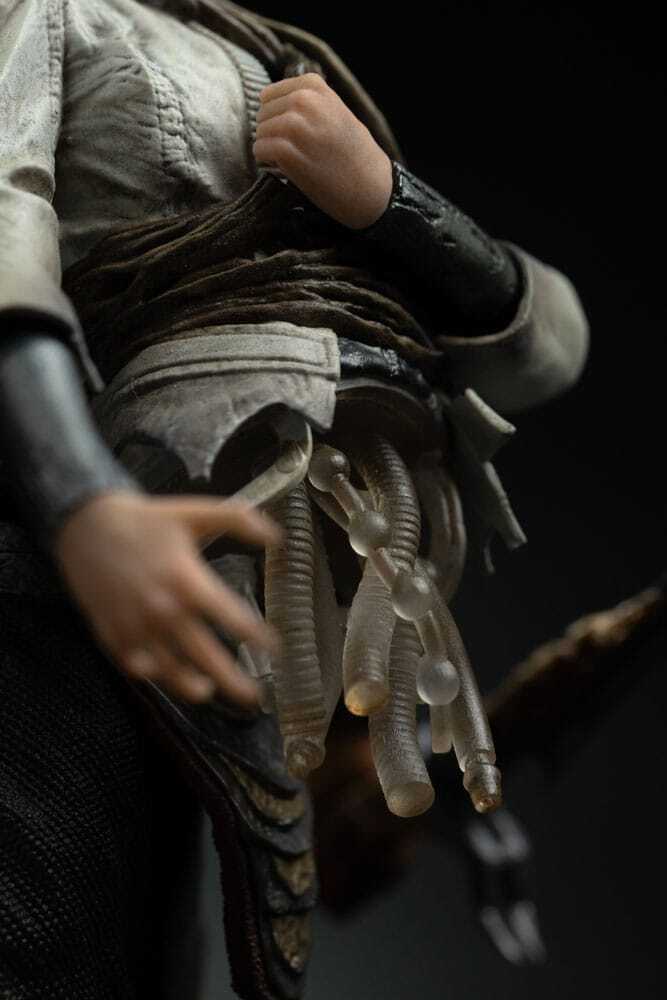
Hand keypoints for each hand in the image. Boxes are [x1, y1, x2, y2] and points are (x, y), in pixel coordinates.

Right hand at [53, 491, 281, 706]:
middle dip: (233, 681)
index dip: (258, 637)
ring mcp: (136, 626)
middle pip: (205, 656)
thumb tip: (277, 536)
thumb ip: (239, 521)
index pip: (232, 618)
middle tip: (254, 696)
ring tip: (210, 691)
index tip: (274, 647)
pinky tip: (166, 677)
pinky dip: (153, 677)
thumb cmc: (146, 520)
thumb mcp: (195, 512)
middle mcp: (164, 610)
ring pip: (170, 671)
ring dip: (192, 687)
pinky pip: (136, 667)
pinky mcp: (112, 634)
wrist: (88, 525)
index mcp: (187, 581)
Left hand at [254, 73, 392, 229]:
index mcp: (315, 87)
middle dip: (272, 132)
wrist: (370, 186)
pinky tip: (285, 168)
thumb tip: (268, 99)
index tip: (292, 131)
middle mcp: (303, 101)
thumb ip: (308, 102)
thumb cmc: (353, 153)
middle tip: (293, 149)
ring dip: (269, 147)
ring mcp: (294, 126)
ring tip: (291, 159)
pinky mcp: (287, 152)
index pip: (270, 94)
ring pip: (260, 132)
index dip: (276, 115)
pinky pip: (259, 150)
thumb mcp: (336, 112)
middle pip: (263, 113)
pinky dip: (266, 161)